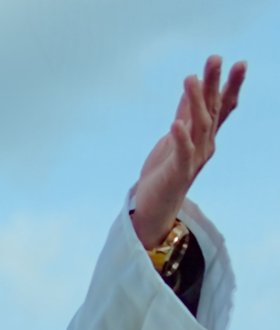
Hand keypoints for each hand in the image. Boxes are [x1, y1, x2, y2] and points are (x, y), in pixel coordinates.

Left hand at [132, 56, 245, 248]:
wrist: (155, 207)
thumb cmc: (165, 170)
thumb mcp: (175, 136)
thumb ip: (185, 113)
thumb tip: (192, 85)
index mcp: (205, 137)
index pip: (221, 107)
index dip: (229, 86)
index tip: (238, 63)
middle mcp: (204, 146)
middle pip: (213, 110)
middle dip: (215, 84)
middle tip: (217, 59)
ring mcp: (193, 159)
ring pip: (198, 126)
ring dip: (195, 101)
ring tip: (190, 79)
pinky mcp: (178, 172)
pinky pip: (181, 153)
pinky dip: (180, 138)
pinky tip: (176, 124)